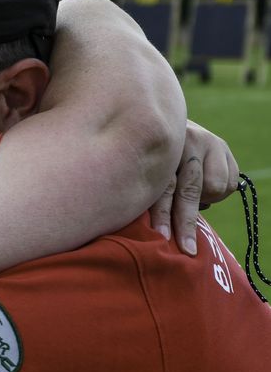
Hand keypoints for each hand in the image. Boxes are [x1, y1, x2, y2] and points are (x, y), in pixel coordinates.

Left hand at [150, 120, 238, 254]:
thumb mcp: (143, 167)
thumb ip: (148, 190)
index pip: (163, 186)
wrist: (161, 122)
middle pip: (189, 190)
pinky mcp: (223, 146)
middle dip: (186, 222)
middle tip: (185, 248)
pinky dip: (218, 193)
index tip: (162, 237)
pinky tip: (204, 186)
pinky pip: (229, 183)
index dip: (162, 214)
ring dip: (204, 200)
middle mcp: (185, 140)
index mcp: (159, 148)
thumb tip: (155, 231)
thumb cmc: (146, 154)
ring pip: (214, 188)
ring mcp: (207, 141)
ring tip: (192, 195)